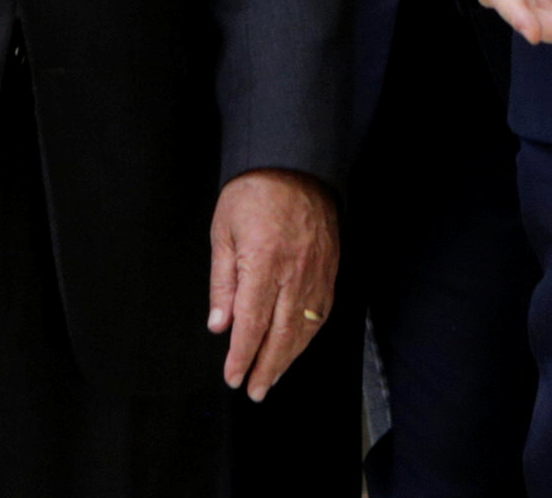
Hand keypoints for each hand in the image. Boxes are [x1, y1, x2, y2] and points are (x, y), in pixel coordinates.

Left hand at [206, 168, 337, 400]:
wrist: (294, 161)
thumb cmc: (254, 192)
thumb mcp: (223, 232)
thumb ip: (222, 282)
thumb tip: (220, 325)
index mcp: (264, 263)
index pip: (252, 324)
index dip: (242, 356)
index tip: (233, 378)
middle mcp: (294, 272)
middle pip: (282, 334)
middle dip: (267, 367)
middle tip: (255, 390)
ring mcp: (317, 271)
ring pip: (305, 327)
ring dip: (289, 358)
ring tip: (273, 377)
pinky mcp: (331, 266)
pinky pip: (322, 310)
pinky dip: (309, 334)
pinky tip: (298, 345)